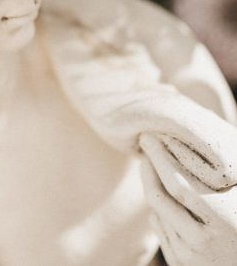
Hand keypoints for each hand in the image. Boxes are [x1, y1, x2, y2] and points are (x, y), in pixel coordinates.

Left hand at [140, 133, 236, 265]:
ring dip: (150, 181)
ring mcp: (191, 256)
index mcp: (226, 221)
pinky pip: (160, 226)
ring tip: (150, 160)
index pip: (180, 184)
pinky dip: (157, 206)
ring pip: (158, 209)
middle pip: (161, 195)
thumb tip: (210, 121)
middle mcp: (204, 240)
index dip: (163, 157)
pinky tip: (160, 189)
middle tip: (146, 140)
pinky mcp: (181, 264)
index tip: (154, 135)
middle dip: (150, 163)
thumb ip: (225, 174)